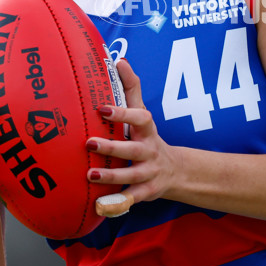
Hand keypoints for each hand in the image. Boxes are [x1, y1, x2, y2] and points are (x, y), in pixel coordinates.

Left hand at [86, 59, 180, 208]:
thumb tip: (120, 60)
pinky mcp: (145, 193)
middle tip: (90, 142)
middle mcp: (149, 151)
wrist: (176, 171)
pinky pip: (130, 200)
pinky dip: (116, 204)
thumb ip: (132, 88)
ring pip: (131, 177)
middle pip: (133, 150)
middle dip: (112, 147)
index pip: (140, 118)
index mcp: (147, 130)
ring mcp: (148, 173)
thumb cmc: (148, 137)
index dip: (122, 114)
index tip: (102, 108)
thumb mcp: (143, 113)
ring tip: (90, 174)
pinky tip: (99, 205)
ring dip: (111, 177)